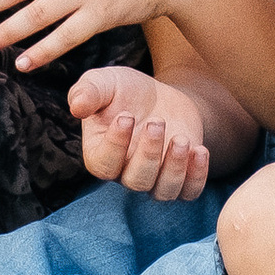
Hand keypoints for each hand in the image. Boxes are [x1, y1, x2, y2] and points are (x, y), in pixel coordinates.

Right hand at [67, 66, 211, 201]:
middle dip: (149, 153)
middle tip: (157, 121)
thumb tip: (76, 106)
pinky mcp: (182, 176)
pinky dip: (197, 177)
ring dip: (175, 168)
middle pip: (137, 180)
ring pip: (163, 191)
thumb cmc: (124, 90)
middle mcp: (126, 173)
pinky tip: (199, 150)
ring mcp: (155, 178)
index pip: (104, 164)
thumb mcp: (104, 82)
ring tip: (181, 138)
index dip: (115, 144)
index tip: (126, 115)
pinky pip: (189, 191)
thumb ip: (88, 91)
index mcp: (100, 154)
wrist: (158, 95)